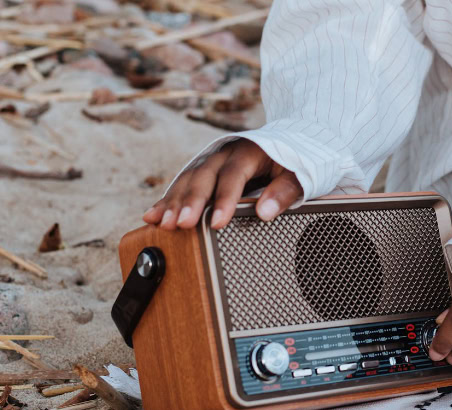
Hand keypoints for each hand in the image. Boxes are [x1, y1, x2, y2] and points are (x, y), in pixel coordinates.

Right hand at [143, 139, 302, 228]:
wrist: (286, 142)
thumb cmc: (292, 162)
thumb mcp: (299, 174)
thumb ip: (284, 192)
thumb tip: (265, 212)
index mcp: (248, 152)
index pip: (233, 176)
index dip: (224, 200)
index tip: (217, 222)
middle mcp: (224, 153)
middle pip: (203, 177)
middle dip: (190, 202)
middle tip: (181, 224)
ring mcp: (211, 161)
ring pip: (188, 180)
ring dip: (174, 202)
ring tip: (164, 224)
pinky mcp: (203, 171)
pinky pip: (182, 185)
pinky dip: (168, 201)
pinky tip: (153, 216)